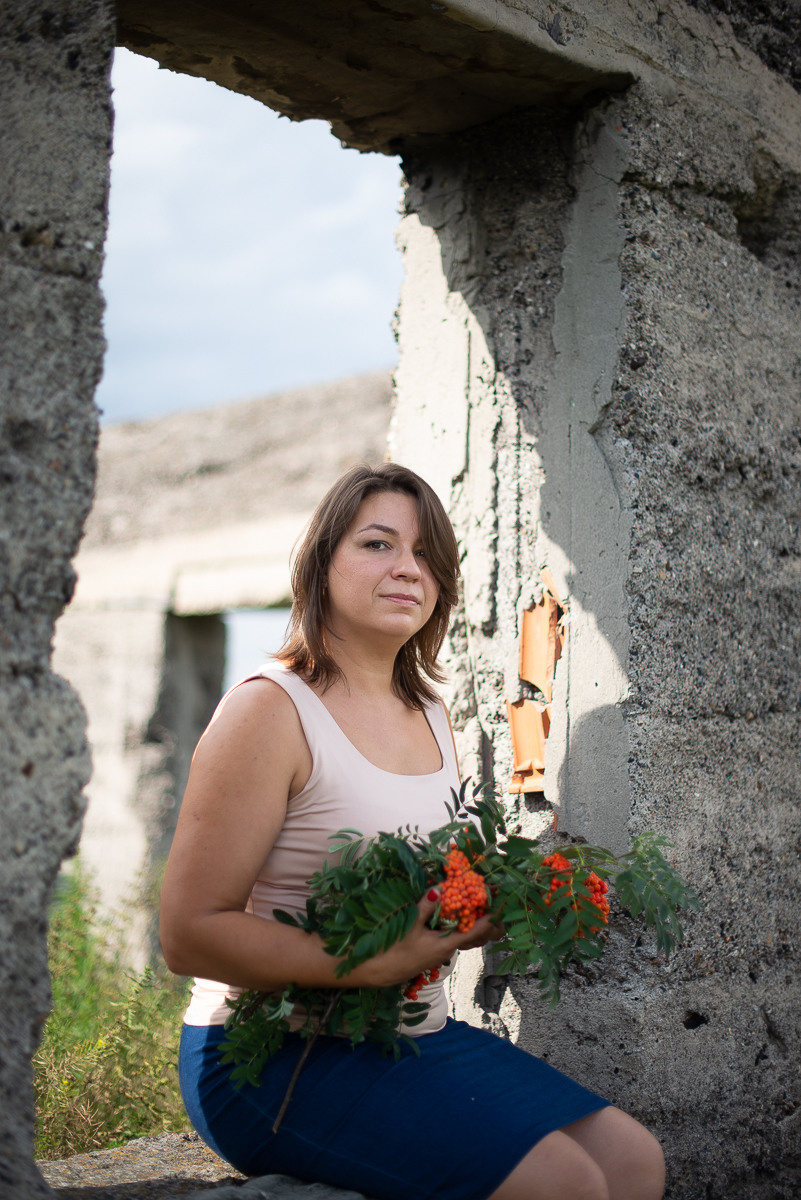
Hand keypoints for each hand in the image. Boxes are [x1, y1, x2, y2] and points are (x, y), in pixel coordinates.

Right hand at [351, 890, 499, 988]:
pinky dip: (456, 924)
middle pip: (473, 933)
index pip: (475, 931)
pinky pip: (451, 936)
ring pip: (462, 935)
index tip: (501, 905)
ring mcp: (439, 950)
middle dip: (484, 919)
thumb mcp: (409, 926)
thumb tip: (438, 888)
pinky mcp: (431, 950)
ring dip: (470, 921)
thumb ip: (425, 907)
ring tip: (475, 902)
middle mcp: (447, 949)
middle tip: (491, 899)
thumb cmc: (393, 950)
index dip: (489, 918)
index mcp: (446, 944)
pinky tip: (451, 913)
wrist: (375, 971)